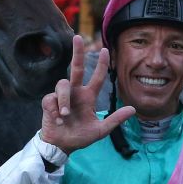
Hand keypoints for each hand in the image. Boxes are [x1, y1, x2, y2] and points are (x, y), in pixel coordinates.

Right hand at [41, 34, 133, 154]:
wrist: (61, 146)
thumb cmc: (80, 136)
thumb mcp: (100, 130)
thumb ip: (115, 120)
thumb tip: (133, 109)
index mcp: (88, 97)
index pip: (96, 77)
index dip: (101, 64)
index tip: (105, 49)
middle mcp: (75, 92)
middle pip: (76, 68)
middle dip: (77, 52)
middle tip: (78, 37)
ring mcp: (61, 96)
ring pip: (62, 84)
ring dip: (64, 100)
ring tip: (65, 116)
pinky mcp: (49, 102)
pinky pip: (51, 99)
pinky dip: (55, 110)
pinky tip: (58, 120)